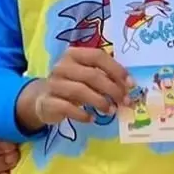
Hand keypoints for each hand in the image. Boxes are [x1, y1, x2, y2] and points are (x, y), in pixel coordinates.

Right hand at [16, 47, 131, 131]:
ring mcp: (53, 83)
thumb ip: (104, 76)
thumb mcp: (86, 75)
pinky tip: (91, 118)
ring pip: (80, 91)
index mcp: (74, 54)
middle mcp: (62, 66)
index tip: (131, 84)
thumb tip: (129, 86)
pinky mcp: (48, 102)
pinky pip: (68, 108)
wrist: (43, 99)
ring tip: (111, 111)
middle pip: (92, 75)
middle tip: (124, 101)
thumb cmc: (72, 84)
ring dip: (100, 102)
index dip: (116, 69)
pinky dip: (83, 114)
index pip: (98, 56)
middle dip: (112, 89)